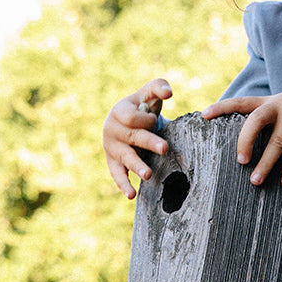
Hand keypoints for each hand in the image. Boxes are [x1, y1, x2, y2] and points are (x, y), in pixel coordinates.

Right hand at [103, 78, 172, 198]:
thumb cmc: (142, 105)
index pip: (131, 118)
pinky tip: (131, 195)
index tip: (154, 120)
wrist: (127, 121)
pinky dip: (123, 185)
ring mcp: (112, 148)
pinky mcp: (113, 162)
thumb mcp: (149, 92)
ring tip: (149, 175)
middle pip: (132, 138)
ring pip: (125, 158)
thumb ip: (159, 86)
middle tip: (165, 148)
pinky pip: (117, 175)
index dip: (144, 119)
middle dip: (149, 143)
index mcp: (119, 111)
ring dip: (137, 166)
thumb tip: (169, 93)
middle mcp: (112, 130)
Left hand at [203, 87, 281, 186]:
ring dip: (266, 163)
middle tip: (240, 161)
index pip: (240, 102)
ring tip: (256, 181)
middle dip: (245, 140)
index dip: (221, 107)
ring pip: (277, 142)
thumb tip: (238, 145)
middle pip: (256, 120)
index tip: (204, 115)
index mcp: (266, 102)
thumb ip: (260, 118)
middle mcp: (278, 105)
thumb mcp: (277, 108)